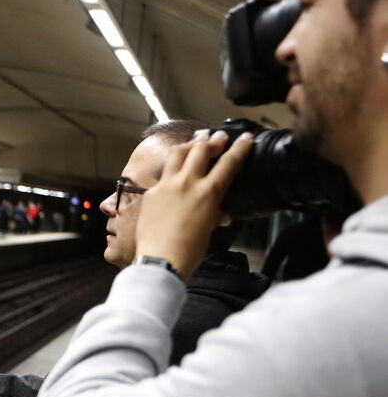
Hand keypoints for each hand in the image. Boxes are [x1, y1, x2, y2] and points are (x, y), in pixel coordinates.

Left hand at [134, 130, 253, 279]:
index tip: (245, 137)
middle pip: (201, 149)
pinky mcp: (151, 192)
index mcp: (208, 193)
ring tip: (195, 143)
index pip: (228, 163)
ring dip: (189, 145)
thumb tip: (223, 215)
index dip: (239, 148)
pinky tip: (173, 171)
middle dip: (212, 140)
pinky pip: (162, 175)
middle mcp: (187, 183)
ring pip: (178, 153)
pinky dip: (171, 169)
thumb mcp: (208, 230)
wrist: (161, 259)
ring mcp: (166, 185)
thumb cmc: (189, 250)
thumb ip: (215, 215)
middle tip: (218, 138)